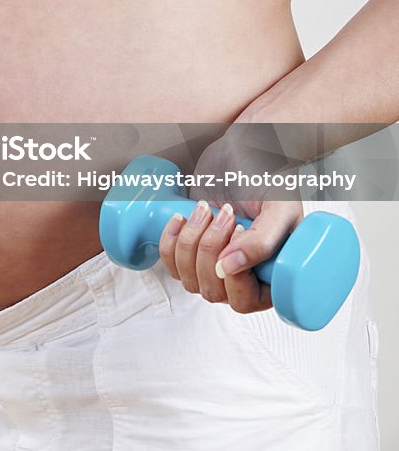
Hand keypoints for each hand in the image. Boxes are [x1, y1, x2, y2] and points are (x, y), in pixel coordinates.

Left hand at [158, 126, 303, 313]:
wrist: (247, 149)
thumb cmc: (271, 176)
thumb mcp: (280, 207)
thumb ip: (263, 241)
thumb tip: (226, 270)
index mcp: (271, 274)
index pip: (245, 302)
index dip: (235, 278)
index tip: (239, 234)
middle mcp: (243, 275)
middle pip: (212, 291)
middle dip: (210, 249)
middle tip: (226, 213)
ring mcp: (215, 262)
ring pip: (188, 278)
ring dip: (191, 242)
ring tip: (207, 208)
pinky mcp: (192, 247)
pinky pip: (171, 263)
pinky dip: (170, 241)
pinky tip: (180, 217)